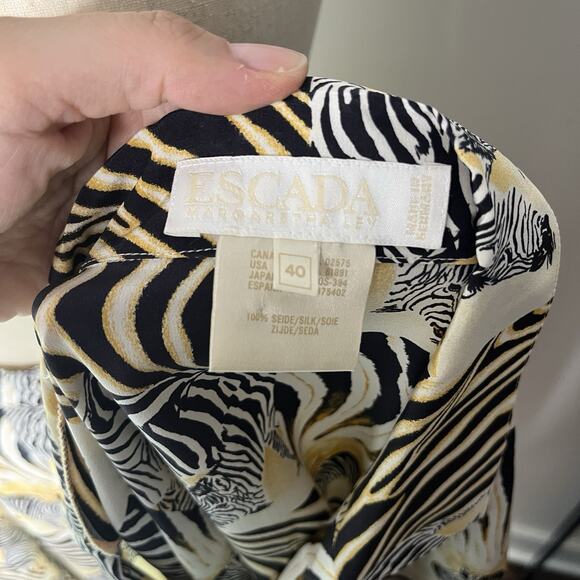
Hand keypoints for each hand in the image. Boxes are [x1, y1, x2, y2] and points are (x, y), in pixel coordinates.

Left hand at [0, 10, 307, 320]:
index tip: (343, 165)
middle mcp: (131, 156)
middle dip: (274, 205)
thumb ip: (145, 54)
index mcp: (123, 94)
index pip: (227, 101)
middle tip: (338, 236)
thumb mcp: (31, 75)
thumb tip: (276, 65)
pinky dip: (200, 297)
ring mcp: (123, 222)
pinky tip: (243, 306)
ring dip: (245, 257)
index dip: (284, 126)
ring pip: (204, 236)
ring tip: (309, 278)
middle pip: (224, 177)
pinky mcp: (110, 276)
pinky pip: (168, 284)